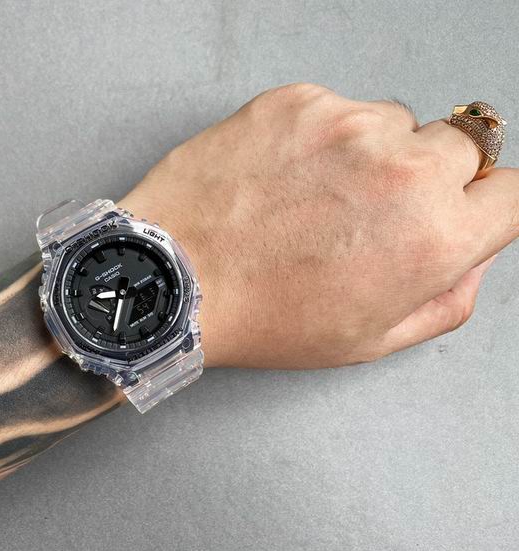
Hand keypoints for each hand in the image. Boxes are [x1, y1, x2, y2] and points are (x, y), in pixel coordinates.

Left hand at [120, 83, 516, 368]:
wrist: (176, 275)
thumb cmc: (262, 316)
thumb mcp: (370, 339)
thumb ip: (447, 298)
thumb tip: (471, 255)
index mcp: (433, 237)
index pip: (514, 193)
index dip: (485, 207)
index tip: (459, 213)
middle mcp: (401, 170)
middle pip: (462, 149)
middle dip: (430, 178)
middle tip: (370, 212)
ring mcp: (348, 125)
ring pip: (395, 123)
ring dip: (371, 153)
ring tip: (312, 197)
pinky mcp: (298, 101)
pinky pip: (337, 109)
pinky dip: (320, 136)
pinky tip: (282, 176)